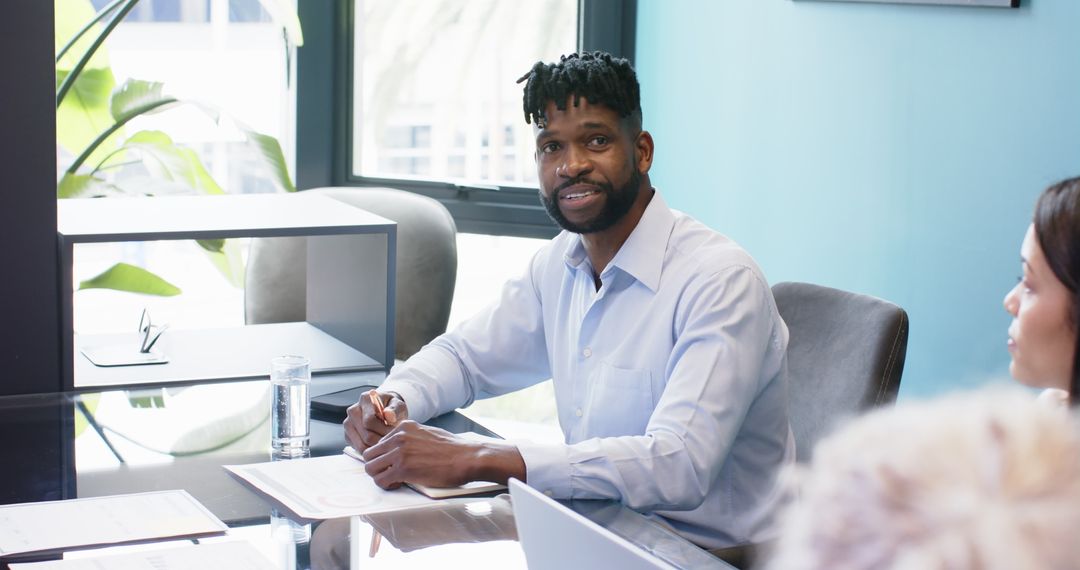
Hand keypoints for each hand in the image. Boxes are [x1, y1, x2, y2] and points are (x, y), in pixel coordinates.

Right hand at [343, 390, 407, 452]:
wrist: (386, 411)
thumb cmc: (392, 409)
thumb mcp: (398, 405)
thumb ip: (395, 410)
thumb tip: (389, 415)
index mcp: (365, 399)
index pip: (369, 420)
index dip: (383, 430)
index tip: (394, 433)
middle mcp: (353, 410)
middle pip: (366, 435)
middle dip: (382, 441)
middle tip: (393, 442)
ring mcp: (348, 423)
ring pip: (361, 445)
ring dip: (376, 448)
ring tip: (387, 444)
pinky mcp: (347, 435)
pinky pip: (358, 449)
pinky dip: (370, 451)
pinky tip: (379, 446)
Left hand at [362, 421, 525, 489]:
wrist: (467, 457)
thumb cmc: (452, 449)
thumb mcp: (426, 434)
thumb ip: (409, 439)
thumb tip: (398, 450)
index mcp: (403, 427)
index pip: (378, 443)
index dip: (384, 457)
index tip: (392, 464)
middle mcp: (398, 437)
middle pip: (369, 455)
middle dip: (377, 467)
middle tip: (389, 474)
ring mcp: (399, 452)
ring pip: (371, 468)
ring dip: (380, 477)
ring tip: (394, 480)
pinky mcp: (403, 469)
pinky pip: (381, 481)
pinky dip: (387, 485)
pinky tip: (400, 484)